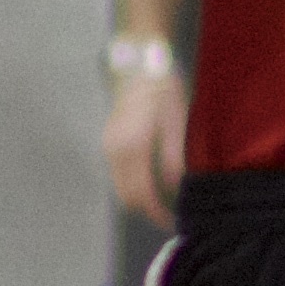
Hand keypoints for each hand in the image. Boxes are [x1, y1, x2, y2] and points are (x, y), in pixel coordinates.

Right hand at [104, 61, 186, 225]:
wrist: (139, 62)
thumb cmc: (163, 88)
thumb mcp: (177, 122)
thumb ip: (173, 159)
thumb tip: (175, 191)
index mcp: (131, 147)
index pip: (141, 194)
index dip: (157, 213)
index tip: (174, 223)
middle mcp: (113, 150)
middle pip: (126, 197)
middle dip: (148, 210)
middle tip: (172, 215)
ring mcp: (108, 146)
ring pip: (121, 187)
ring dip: (140, 198)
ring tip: (166, 201)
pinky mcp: (109, 141)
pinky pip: (119, 174)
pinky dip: (134, 184)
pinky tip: (154, 181)